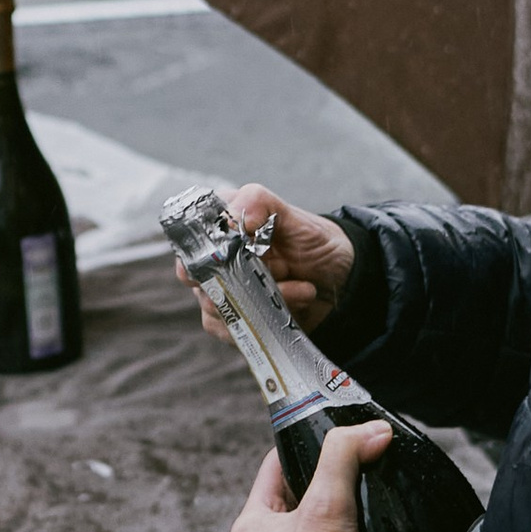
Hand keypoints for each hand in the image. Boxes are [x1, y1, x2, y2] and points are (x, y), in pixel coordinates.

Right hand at [185, 184, 355, 338]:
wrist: (342, 280)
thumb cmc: (312, 242)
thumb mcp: (292, 216)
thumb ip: (259, 203)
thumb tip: (230, 218)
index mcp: (219, 225)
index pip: (189, 234)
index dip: (207, 244)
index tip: (246, 246)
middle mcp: (213, 259)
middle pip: (193, 273)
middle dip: (237, 275)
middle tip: (278, 268)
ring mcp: (221, 291)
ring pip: (214, 303)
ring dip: (261, 297)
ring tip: (300, 287)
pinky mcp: (233, 319)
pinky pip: (229, 328)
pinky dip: (264, 319)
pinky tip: (295, 305)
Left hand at [229, 418, 388, 531]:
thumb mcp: (327, 503)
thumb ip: (345, 457)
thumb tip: (373, 430)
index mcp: (252, 524)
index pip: (274, 468)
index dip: (302, 448)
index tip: (331, 436)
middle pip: (299, 495)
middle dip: (328, 482)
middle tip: (357, 467)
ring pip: (317, 524)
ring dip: (341, 512)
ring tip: (366, 499)